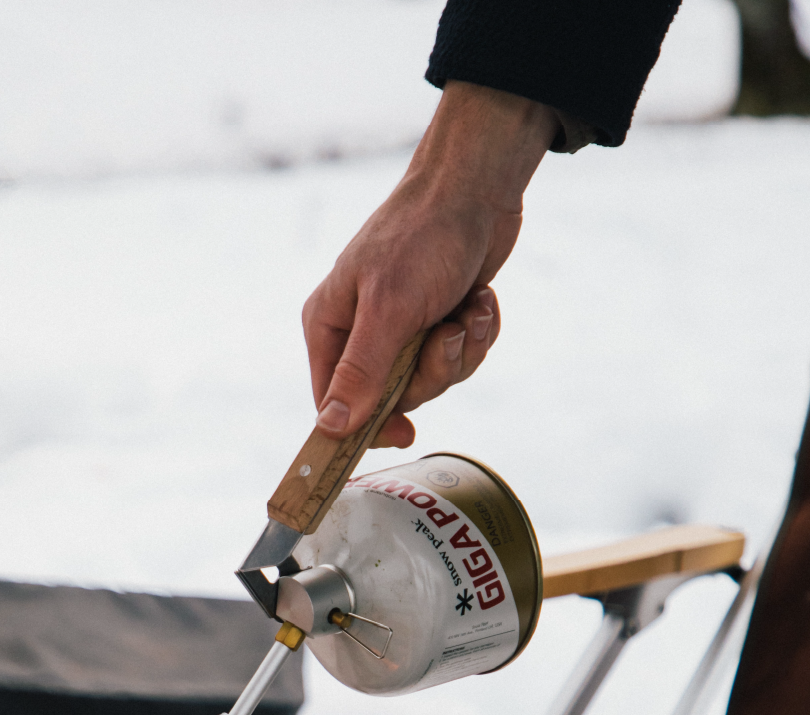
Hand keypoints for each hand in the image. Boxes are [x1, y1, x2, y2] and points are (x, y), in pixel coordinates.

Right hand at [303, 83, 556, 447]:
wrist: (478, 186)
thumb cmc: (423, 236)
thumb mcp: (389, 309)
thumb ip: (360, 372)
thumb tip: (331, 427)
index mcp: (330, 327)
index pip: (333, 403)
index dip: (367, 424)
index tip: (404, 432)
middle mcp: (360, 333)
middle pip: (391, 398)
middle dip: (432, 370)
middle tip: (446, 335)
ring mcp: (401, 329)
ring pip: (432, 380)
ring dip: (461, 349)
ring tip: (470, 308)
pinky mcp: (438, 322)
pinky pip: (459, 358)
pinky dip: (477, 333)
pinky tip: (479, 300)